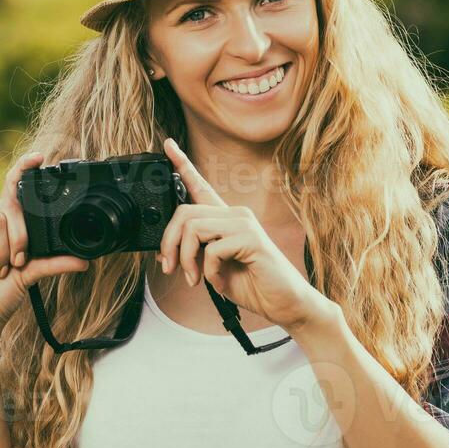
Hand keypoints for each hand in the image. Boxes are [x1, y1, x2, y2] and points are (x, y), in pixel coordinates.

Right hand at [0, 150, 90, 348]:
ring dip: (4, 252)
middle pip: (9, 207)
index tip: (39, 158)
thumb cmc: (0, 296)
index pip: (12, 188)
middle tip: (17, 263)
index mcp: (3, 223)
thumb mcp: (32, 276)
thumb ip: (54, 263)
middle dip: (21, 238)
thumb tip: (84, 260)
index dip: (23, 169)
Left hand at [158, 137, 332, 332]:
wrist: (285, 303)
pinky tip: (219, 281)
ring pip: (194, 228)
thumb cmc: (254, 284)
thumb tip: (164, 252)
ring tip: (194, 279)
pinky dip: (207, 271)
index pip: (201, 186)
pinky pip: (212, 250)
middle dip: (169, 242)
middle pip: (185, 212)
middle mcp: (236, 215)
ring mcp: (245, 224)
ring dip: (186, 259)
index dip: (182, 163)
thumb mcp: (214, 269)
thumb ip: (194, 255)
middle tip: (170, 267)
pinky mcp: (251, 239)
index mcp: (227, 219)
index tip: (168, 144)